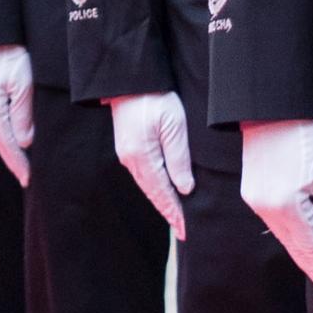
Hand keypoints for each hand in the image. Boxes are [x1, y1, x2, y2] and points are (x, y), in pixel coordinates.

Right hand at [108, 92, 193, 241]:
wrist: (131, 80)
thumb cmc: (156, 99)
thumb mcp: (174, 127)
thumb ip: (178, 158)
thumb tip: (184, 189)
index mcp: (143, 158)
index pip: (162, 193)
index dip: (175, 213)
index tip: (186, 230)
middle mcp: (131, 160)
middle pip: (153, 193)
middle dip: (169, 213)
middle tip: (183, 232)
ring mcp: (127, 154)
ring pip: (147, 185)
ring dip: (161, 202)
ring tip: (175, 217)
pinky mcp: (128, 146)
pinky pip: (143, 175)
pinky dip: (155, 188)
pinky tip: (163, 192)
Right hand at [239, 117, 312, 299]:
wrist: (273, 112)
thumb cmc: (308, 138)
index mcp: (287, 206)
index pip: (311, 248)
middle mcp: (265, 208)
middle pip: (294, 248)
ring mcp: (255, 200)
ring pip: (283, 237)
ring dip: (302, 254)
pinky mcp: (251, 192)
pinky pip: (275, 223)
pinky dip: (290, 237)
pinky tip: (302, 243)